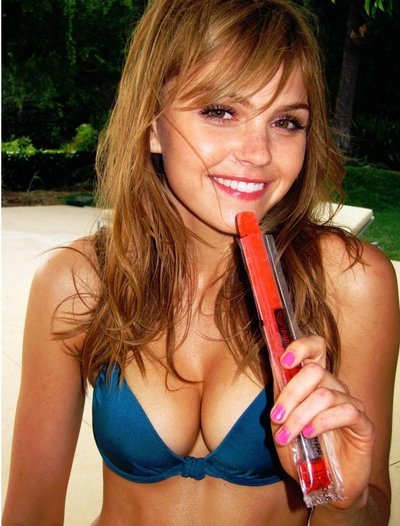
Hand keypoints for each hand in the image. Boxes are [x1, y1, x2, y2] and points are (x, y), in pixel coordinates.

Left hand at [269, 335, 374, 508]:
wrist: (325, 484)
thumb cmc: (303, 451)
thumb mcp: (282, 424)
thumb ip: (279, 398)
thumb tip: (275, 370)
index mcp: (315, 382)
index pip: (316, 349)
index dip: (301, 347)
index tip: (285, 360)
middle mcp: (333, 387)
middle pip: (315, 371)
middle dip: (290, 394)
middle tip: (276, 417)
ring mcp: (350, 404)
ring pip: (324, 394)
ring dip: (299, 415)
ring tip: (286, 436)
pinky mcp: (363, 424)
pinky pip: (345, 411)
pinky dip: (322, 422)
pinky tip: (309, 435)